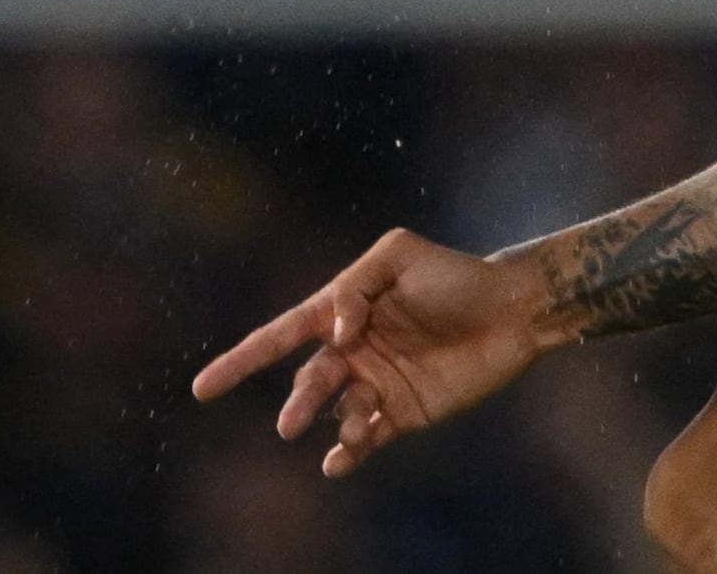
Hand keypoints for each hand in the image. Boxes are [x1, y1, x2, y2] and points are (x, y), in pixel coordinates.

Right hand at [189, 229, 546, 474]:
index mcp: (343, 312)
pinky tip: (340, 459)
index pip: (281, 336)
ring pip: (337, 412)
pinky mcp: (404, 414)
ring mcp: (377, 384)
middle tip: (290, 421)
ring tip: (354, 426)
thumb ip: (355, 287)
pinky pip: (365, 438)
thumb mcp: (399, 257)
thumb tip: (334, 331)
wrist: (514, 309)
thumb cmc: (456, 275)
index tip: (202, 388)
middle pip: (308, 381)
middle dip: (297, 402)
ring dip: (336, 423)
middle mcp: (353, 351)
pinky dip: (348, 451)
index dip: (241, 361)